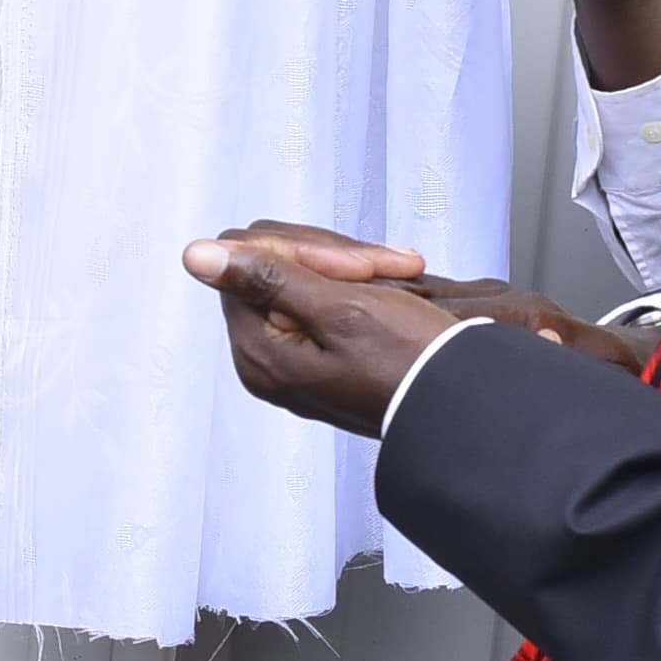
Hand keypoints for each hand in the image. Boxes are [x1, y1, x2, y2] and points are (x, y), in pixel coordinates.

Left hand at [203, 219, 654, 377]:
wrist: (466, 409)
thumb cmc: (411, 363)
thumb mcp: (338, 308)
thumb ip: (265, 277)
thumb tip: (194, 254)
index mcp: (258, 351)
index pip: (250, 261)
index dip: (306, 251)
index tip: (363, 266)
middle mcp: (265, 360)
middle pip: (272, 267)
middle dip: (333, 257)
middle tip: (392, 265)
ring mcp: (291, 362)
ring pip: (302, 279)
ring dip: (354, 268)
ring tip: (403, 274)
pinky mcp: (319, 359)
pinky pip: (324, 302)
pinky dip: (361, 288)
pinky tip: (397, 288)